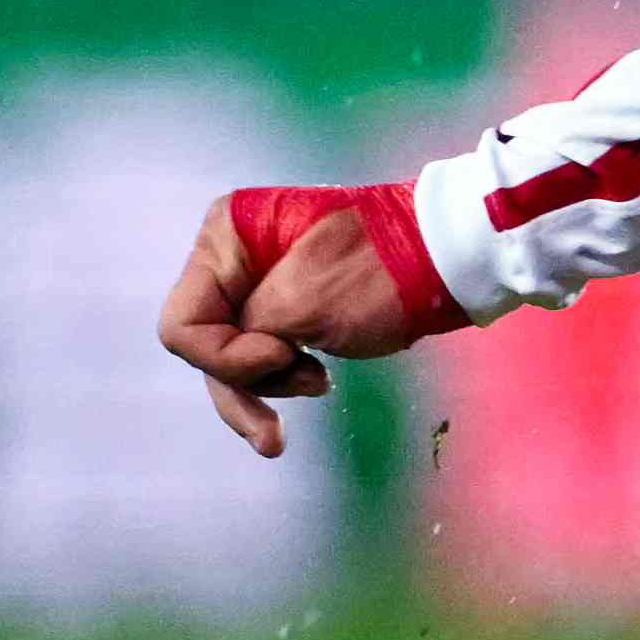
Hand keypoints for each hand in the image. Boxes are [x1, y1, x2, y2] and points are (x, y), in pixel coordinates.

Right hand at [162, 180, 465, 461]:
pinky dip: (285, 379)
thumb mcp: (303, 302)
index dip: (225, 356)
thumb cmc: (381, 272)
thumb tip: (246, 351)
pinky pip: (266, 357)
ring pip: (235, 359)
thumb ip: (250, 333)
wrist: (455, 258)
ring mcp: (260, 285)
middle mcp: (232, 258)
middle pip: (205, 345)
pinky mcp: (291, 310)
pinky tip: (320, 384)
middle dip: (245, 382)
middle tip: (300, 402)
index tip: (283, 354)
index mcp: (224, 238)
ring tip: (323, 386)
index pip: (184, 323)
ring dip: (271, 386)